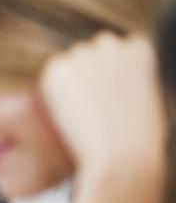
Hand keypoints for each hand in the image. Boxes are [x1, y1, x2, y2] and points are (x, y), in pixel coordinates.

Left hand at [39, 33, 166, 174]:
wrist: (121, 156)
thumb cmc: (142, 142)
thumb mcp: (151, 105)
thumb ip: (135, 85)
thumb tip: (117, 87)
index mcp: (140, 51)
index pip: (124, 48)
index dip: (116, 73)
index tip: (113, 93)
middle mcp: (111, 46)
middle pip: (95, 51)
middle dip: (92, 71)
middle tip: (92, 104)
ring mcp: (83, 55)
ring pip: (72, 63)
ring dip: (73, 81)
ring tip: (83, 115)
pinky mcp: (57, 70)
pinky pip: (52, 77)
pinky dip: (55, 93)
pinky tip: (68, 115)